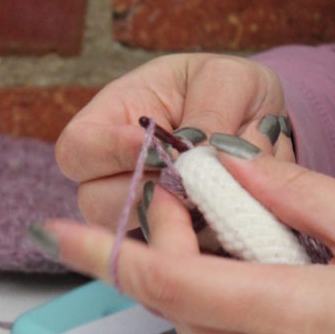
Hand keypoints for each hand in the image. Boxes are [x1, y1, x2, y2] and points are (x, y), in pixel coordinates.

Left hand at [38, 152, 334, 333]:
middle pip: (174, 300)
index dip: (109, 252)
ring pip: (194, 325)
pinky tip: (256, 282)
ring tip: (230, 235)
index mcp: (291, 315)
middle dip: (158, 246)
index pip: (171, 282)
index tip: (58, 229)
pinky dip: (216, 308)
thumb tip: (222, 169)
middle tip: (179, 200)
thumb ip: (292, 192)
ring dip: (189, 278)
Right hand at [55, 53, 293, 229]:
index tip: (154, 146)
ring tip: (221, 189)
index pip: (77, 147)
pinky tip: (230, 214)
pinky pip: (173, 252)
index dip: (108, 152)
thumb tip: (196, 157)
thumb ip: (211, 113)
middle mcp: (113, 172)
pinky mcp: (170, 239)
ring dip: (178, 216)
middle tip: (193, 177)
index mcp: (112, 118)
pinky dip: (202, 237)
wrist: (257, 120)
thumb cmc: (231, 90)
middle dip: (146, 192)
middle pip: (94, 202)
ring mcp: (138, 210)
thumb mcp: (227, 81)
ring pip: (132, 233)